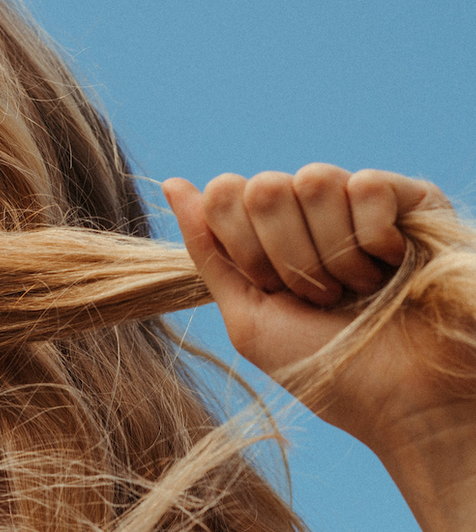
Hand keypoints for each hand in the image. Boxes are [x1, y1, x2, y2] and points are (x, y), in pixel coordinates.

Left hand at [163, 163, 475, 530]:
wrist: (402, 403)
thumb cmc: (322, 367)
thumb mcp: (248, 315)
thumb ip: (209, 250)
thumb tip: (174, 185)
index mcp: (266, 234)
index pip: (225, 192)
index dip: (243, 246)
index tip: (272, 290)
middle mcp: (308, 211)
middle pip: (265, 186)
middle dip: (286, 256)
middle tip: (319, 297)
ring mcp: (357, 201)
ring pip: (314, 179)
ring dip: (332, 255)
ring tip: (358, 290)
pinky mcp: (409, 198)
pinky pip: (366, 185)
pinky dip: (373, 241)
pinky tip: (390, 266)